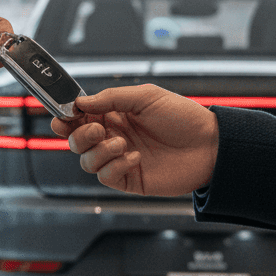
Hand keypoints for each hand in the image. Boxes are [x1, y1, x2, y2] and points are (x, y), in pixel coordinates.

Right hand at [50, 84, 218, 195]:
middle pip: (76, 141)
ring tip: (123, 144)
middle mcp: (113, 137)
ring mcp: (120, 159)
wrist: (210, 146)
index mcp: (114, 115)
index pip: (80, 117)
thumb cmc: (184, 117)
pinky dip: (115, 167)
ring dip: (100, 151)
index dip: (67, 117)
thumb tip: (81, 102)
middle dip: (80, 135)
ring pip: (87, 161)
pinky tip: (135, 158)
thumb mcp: (146, 96)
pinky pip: (105, 176)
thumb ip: (111, 98)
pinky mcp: (129, 179)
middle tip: (98, 129)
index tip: (64, 115)